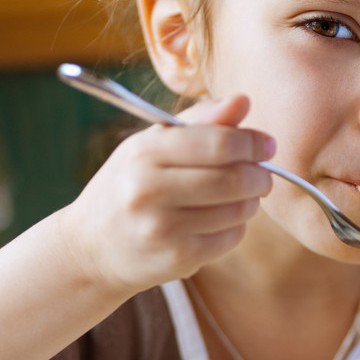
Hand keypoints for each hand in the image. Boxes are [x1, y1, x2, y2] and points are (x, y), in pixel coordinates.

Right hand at [63, 94, 273, 295]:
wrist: (92, 248)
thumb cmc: (130, 185)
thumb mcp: (153, 144)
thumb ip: (202, 120)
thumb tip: (244, 101)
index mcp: (144, 153)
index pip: (219, 142)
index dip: (252, 142)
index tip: (267, 145)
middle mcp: (149, 190)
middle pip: (234, 179)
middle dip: (260, 175)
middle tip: (263, 174)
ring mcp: (163, 228)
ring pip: (238, 210)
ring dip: (251, 201)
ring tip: (240, 197)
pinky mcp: (177, 258)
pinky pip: (231, 237)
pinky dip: (237, 226)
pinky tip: (221, 220)